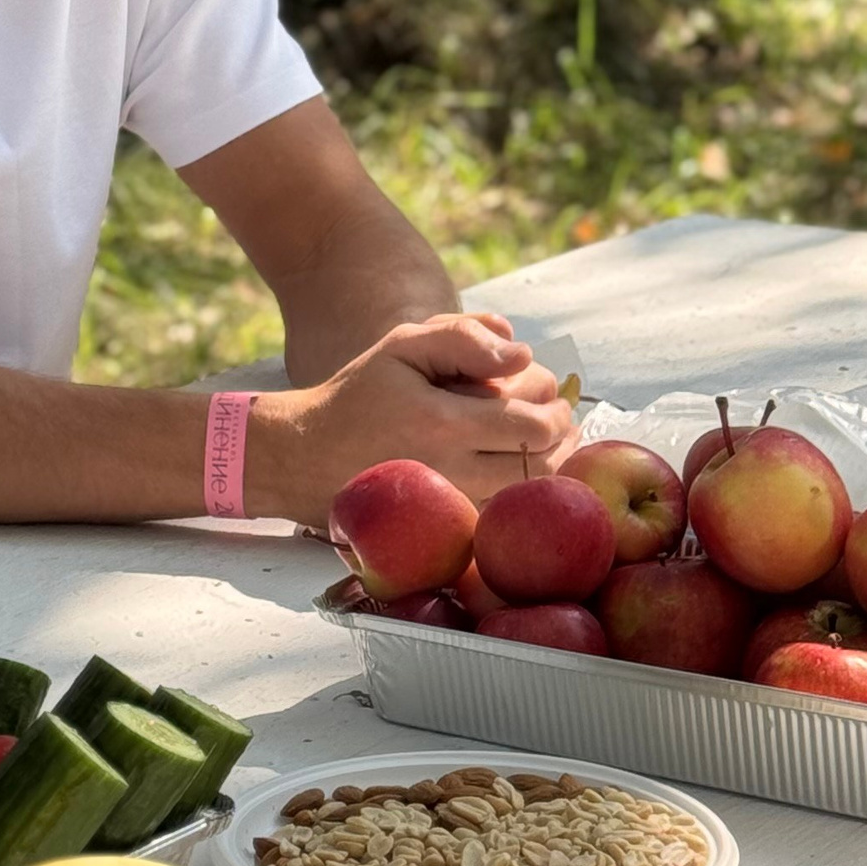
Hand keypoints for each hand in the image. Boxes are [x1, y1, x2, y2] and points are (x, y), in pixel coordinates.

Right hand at [249, 312, 580, 526]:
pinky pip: (506, 513)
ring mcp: (450, 507)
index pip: (533, 423)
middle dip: (559, 434)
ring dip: (549, 463)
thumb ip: (463, 337)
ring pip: (530, 494)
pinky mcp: (446, 528)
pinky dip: (524, 490)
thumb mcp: (401, 345)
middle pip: (543, 464)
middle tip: (554, 415)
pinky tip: (517, 466)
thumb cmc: (359, 395)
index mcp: (442, 423)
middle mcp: (451, 472)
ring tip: (540, 438)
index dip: (553, 402)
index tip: (546, 389)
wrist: (307, 457)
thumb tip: (523, 352)